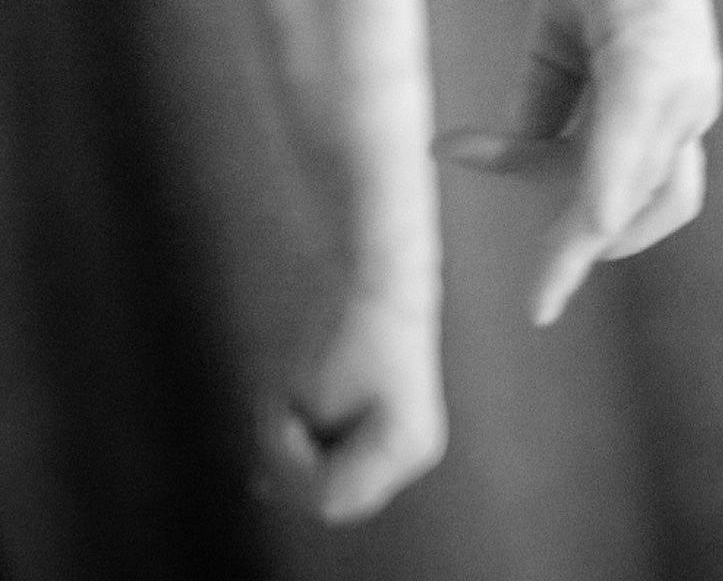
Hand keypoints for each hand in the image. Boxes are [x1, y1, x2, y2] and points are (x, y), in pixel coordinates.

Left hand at [257, 279, 446, 524]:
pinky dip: (317, 441)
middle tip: (278, 415)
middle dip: (296, 464)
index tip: (276, 419)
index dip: (289, 468)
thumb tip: (263, 489)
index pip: (329, 497)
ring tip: (292, 403)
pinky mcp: (396, 425)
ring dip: (304, 452)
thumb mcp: (299, 394)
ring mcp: (410, 441)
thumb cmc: (342, 326)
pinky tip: (298, 416)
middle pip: (336, 495)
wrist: (379, 269)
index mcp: (403, 448)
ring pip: (338, 477)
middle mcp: (416, 454)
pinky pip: (348, 455)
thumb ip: (279, 451)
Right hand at [446, 0, 720, 325]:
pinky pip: (628, 146)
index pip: (631, 195)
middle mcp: (690, 108)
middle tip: (528, 241)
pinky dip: (607, 195)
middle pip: (637, 210)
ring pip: (625, 192)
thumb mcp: (559, 49)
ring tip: (518, 227)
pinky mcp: (652, 63)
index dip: (577, 223)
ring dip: (571, 226)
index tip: (528, 269)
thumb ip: (540, 112)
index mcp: (675, 109)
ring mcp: (678, 90)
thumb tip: (508, 161)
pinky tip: (583, 231)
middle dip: (582, 240)